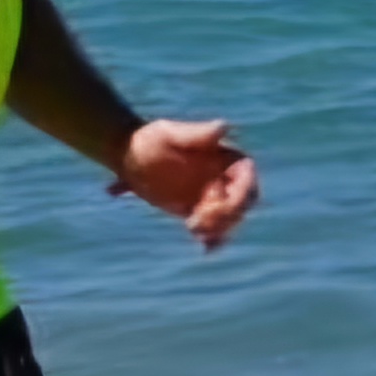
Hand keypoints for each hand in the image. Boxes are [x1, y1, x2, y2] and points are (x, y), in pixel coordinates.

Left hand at [114, 117, 257, 250]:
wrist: (128, 156)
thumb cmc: (150, 139)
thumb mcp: (170, 133)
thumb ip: (197, 133)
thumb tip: (224, 127)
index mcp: (224, 157)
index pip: (246, 176)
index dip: (241, 192)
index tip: (216, 201)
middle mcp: (224, 177)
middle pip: (243, 202)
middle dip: (228, 214)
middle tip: (198, 219)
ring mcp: (212, 196)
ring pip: (229, 218)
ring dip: (219, 228)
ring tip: (193, 227)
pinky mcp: (197, 211)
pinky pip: (213, 228)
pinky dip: (213, 239)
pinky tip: (206, 248)